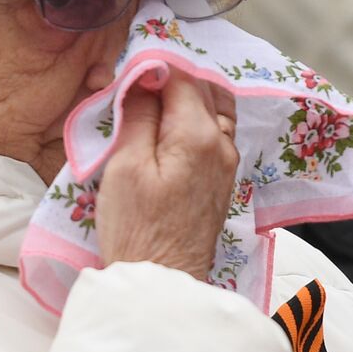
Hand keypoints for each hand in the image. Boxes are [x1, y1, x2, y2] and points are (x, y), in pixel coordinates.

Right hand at [97, 68, 238, 280]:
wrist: (162, 282)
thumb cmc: (137, 230)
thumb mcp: (125, 166)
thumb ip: (138, 115)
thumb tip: (145, 78)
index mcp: (199, 134)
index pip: (181, 77)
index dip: (152, 69)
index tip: (126, 74)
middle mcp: (222, 143)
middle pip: (203, 88)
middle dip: (172, 79)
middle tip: (136, 87)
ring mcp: (227, 163)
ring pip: (214, 108)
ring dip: (186, 98)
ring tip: (151, 105)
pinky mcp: (222, 180)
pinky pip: (215, 132)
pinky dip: (195, 119)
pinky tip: (168, 129)